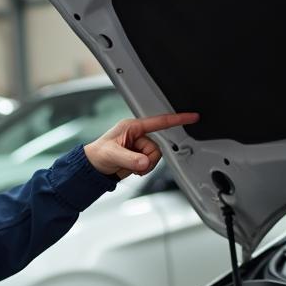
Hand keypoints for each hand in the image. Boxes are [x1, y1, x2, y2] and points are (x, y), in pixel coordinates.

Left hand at [84, 111, 198, 179]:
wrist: (93, 168)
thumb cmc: (97, 155)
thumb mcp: (112, 155)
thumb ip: (130, 159)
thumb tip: (144, 162)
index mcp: (132, 127)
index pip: (159, 122)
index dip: (177, 119)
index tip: (192, 116)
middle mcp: (138, 135)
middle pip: (158, 147)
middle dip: (147, 159)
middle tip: (133, 164)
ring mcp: (139, 146)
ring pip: (155, 157)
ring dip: (145, 166)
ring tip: (130, 167)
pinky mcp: (140, 157)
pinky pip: (151, 164)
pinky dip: (144, 169)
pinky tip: (132, 169)